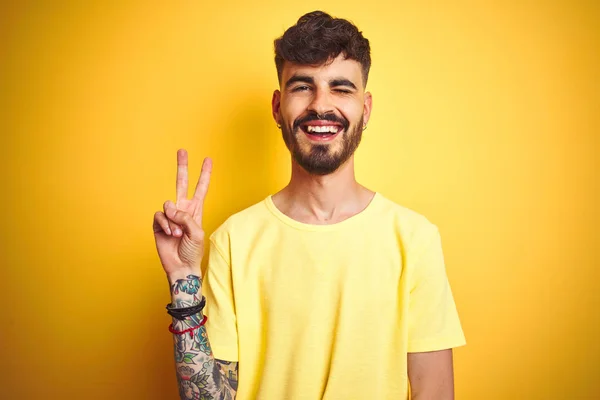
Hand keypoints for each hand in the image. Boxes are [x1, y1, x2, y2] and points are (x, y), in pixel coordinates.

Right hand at [153, 149, 211, 279]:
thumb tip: (171, 209)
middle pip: (182, 183)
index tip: (208, 159)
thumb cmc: (193, 251)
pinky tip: (170, 234)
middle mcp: (182, 210)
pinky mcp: (159, 224)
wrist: (182, 266)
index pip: (200, 188)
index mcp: (195, 210)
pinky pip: (160, 216)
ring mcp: (170, 216)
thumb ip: (186, 217)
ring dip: (174, 221)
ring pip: (168, 205)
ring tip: (178, 234)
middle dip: (182, 167)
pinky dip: (166, 225)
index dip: (204, 174)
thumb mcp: (197, 232)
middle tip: (182, 150)